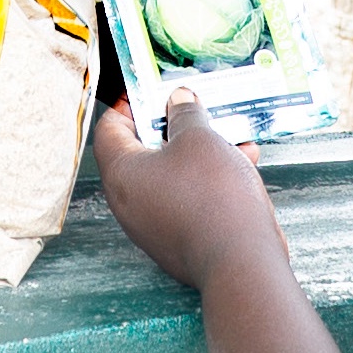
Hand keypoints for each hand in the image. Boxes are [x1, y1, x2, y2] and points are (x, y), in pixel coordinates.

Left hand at [94, 89, 281, 290]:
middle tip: (194, 111)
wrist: (242, 261)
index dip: (129, 104)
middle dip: (174, 128)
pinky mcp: (180, 241)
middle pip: (143, 152)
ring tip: (231, 136)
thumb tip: (178, 100)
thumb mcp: (199, 138)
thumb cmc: (212, 195)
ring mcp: (154, 226)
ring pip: (172, 176)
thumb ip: (185, 113)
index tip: (153, 92)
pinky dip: (210, 180)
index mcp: (121, 175)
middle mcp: (130, 203)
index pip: (109, 129)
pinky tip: (243, 164)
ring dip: (200, 152)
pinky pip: (189, 199)